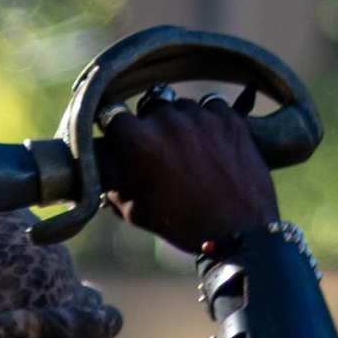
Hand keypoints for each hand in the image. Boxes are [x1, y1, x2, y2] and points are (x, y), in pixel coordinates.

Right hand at [99, 92, 280, 250]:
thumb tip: (101, 166)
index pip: (113, 113)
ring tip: (190, 148)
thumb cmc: (181, 224)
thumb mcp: (134, 211)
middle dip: (152, 122)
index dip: (116, 125)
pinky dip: (209, 119)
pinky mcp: (228, 118)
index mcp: (137, 142)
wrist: (236, 232)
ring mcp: (200, 116)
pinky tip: (211, 141)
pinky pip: (211, 105)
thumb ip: (113, 182)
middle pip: (150, 105)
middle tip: (161, 146)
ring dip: (182, 121)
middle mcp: (167, 121)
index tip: (121, 133)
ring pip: (182, 105)